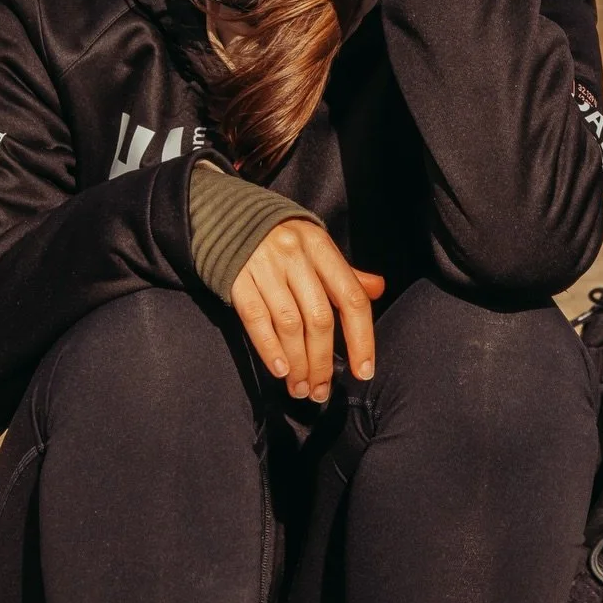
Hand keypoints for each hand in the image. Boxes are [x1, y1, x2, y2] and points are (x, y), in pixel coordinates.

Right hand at [230, 219, 384, 400]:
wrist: (224, 212)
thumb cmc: (278, 235)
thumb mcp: (314, 244)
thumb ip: (344, 271)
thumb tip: (377, 289)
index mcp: (320, 245)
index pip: (351, 297)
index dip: (361, 338)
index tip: (363, 372)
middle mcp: (295, 254)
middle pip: (319, 318)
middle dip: (323, 361)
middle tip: (321, 391)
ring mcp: (264, 265)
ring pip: (289, 324)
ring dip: (298, 363)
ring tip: (301, 388)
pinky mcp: (235, 276)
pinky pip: (256, 318)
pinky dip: (269, 348)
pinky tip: (279, 370)